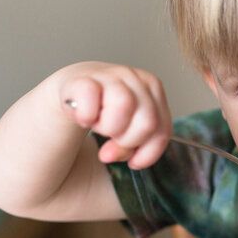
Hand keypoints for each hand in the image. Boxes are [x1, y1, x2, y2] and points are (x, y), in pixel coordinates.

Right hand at [56, 62, 171, 167]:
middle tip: (112, 137)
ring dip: (108, 128)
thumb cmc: (107, 110)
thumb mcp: (127, 129)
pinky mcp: (84, 79)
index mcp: (153, 87)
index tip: (133, 161)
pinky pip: (91, 104)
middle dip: (128, 141)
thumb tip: (108, 155)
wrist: (76, 87)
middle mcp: (136, 79)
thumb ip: (128, 147)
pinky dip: (86, 118)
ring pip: (123, 109)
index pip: (162, 130)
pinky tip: (83, 118)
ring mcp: (111, 76)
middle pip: (147, 123)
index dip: (148, 153)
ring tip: (98, 124)